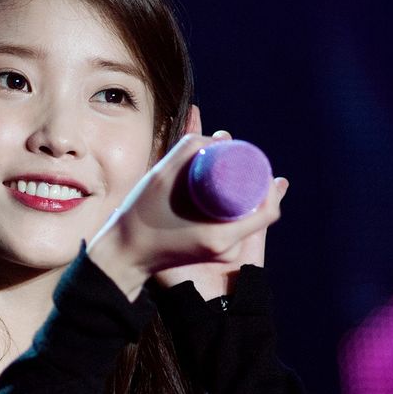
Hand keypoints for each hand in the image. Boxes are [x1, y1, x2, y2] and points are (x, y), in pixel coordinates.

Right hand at [87, 106, 286, 301]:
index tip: (256, 163)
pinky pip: (232, 226)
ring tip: (230, 172)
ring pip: (246, 219)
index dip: (269, 185)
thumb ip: (188, 150)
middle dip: (256, 185)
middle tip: (244, 161)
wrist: (123, 255)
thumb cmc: (139, 218)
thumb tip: (218, 138)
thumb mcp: (160, 178)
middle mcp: (225, 249)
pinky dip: (232, 207)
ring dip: (244, 195)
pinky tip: (219, 191)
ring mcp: (219, 253)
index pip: (268, 211)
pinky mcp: (211, 252)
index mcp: (221, 237)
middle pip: (260, 214)